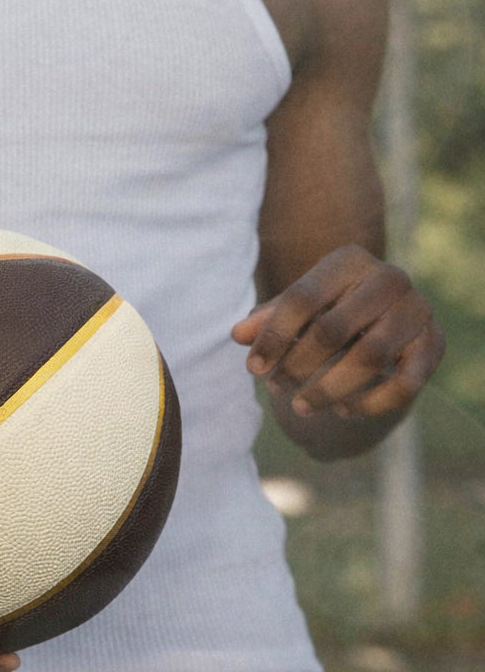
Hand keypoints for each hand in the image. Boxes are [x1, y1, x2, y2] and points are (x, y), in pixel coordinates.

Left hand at [231, 245, 444, 419]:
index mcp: (348, 261)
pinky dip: (370, 403)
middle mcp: (388, 279)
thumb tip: (238, 335)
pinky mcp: (434, 344)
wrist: (384, 315)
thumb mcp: (295, 309)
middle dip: (298, 365)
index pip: (301, 299)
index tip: (253, 369)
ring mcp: (417, 310)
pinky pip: (405, 384)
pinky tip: (341, 411)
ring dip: (329, 389)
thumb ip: (267, 320)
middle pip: (333, 330)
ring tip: (301, 406)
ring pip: (370, 358)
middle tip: (276, 388)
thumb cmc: (327, 308)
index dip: (273, 336)